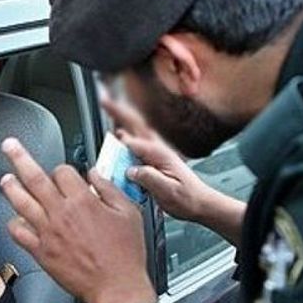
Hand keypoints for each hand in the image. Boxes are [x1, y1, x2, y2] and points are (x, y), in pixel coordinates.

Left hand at [0, 138, 155, 302]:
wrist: (117, 289)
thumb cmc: (126, 256)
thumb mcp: (129, 213)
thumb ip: (110, 189)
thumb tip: (96, 175)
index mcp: (83, 201)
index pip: (63, 172)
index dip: (62, 170)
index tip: (63, 174)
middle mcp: (61, 214)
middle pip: (34, 177)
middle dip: (19, 157)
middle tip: (9, 146)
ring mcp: (48, 232)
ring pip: (21, 202)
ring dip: (10, 187)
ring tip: (5, 178)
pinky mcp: (41, 252)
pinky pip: (19, 233)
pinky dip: (13, 224)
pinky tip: (14, 219)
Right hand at [102, 98, 213, 221]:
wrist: (200, 202)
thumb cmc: (187, 198)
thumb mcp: (168, 191)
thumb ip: (149, 178)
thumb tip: (131, 169)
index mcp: (160, 154)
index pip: (133, 141)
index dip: (117, 136)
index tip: (106, 134)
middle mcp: (158, 149)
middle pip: (135, 124)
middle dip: (118, 111)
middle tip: (103, 100)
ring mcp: (157, 152)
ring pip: (137, 129)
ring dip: (123, 117)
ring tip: (109, 106)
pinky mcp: (155, 158)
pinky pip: (138, 141)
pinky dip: (127, 131)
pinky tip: (120, 131)